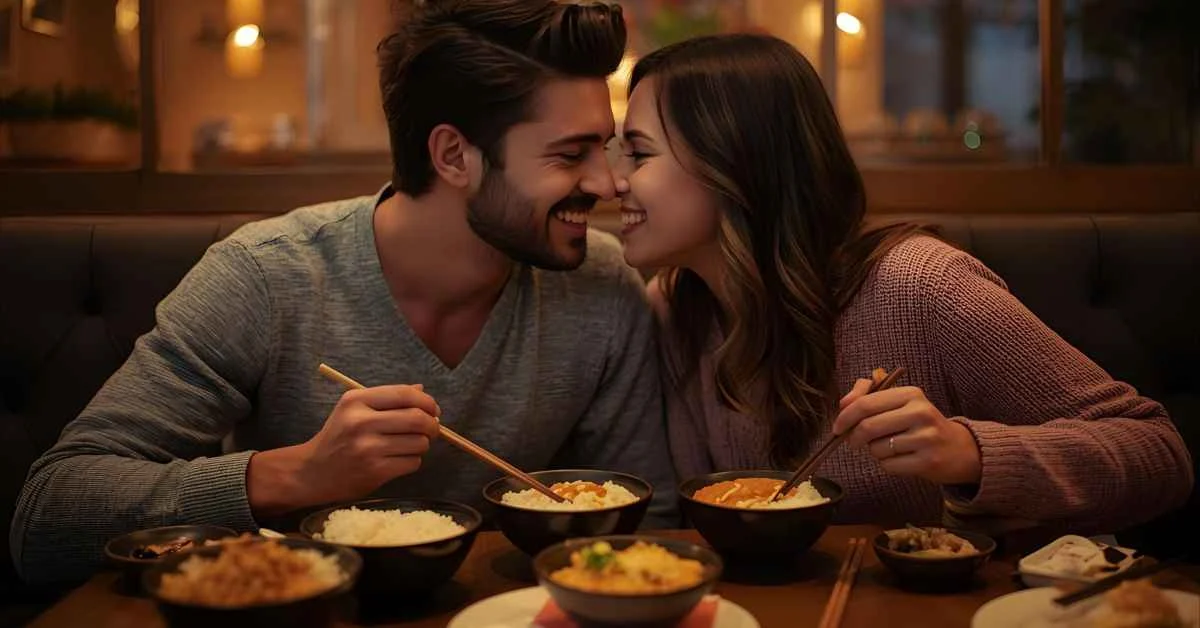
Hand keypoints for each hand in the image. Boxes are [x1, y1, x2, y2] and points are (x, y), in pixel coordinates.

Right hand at [248, 384, 440, 517]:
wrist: (312, 472)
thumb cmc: (338, 437)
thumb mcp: (354, 410)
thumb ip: (387, 398)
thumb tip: (422, 391)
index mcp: (356, 401)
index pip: (404, 394)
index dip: (427, 402)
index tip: (434, 410)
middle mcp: (361, 422)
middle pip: (417, 418)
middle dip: (432, 425)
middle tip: (432, 429)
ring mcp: (368, 448)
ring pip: (419, 442)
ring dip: (422, 445)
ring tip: (409, 446)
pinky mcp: (375, 471)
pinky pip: (413, 463)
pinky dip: (413, 461)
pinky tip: (398, 460)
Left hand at [832, 381, 981, 485]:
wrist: (959, 449)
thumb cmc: (921, 424)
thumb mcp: (901, 401)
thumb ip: (869, 394)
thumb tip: (843, 403)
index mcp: (911, 394)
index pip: (866, 403)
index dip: (845, 416)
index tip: (838, 427)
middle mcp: (920, 413)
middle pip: (868, 426)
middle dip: (854, 437)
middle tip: (853, 442)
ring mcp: (926, 438)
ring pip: (877, 448)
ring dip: (874, 452)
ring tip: (889, 448)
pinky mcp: (927, 461)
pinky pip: (889, 466)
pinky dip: (887, 465)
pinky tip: (900, 459)